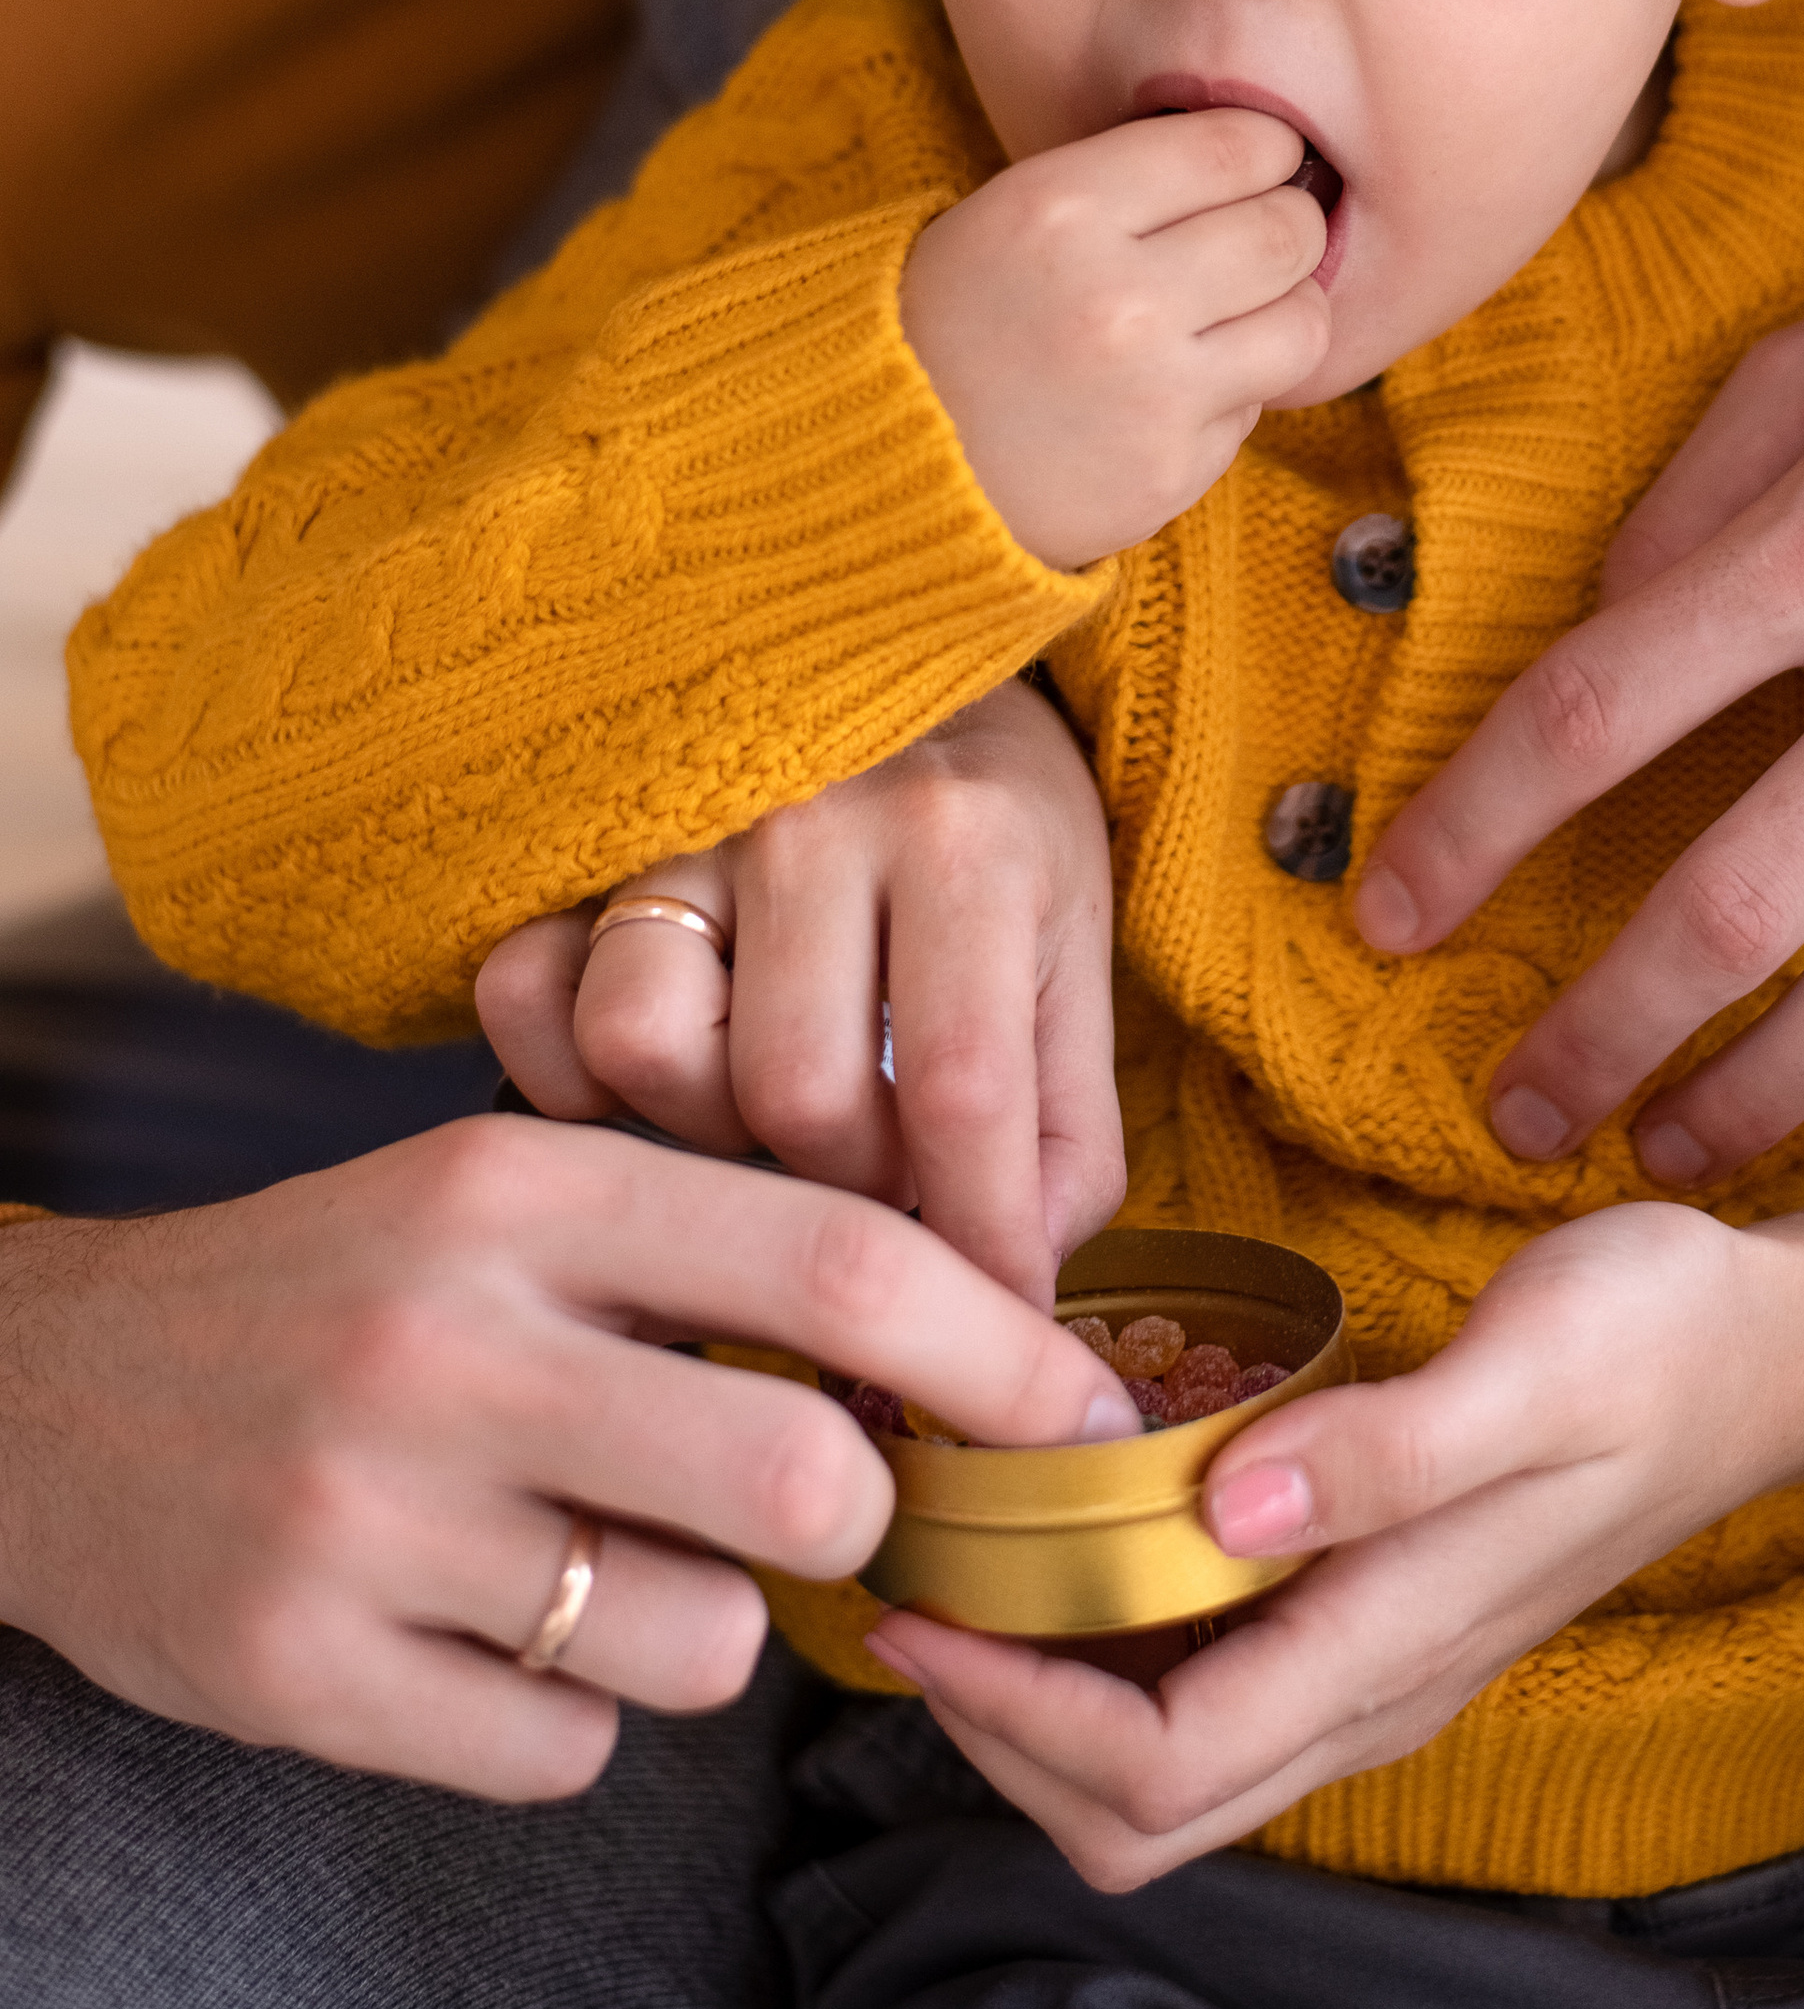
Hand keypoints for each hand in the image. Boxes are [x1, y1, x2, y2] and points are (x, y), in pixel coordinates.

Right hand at [0, 1118, 1136, 1798]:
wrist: (49, 1400)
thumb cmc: (344, 1285)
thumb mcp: (507, 1193)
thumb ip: (705, 1240)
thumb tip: (966, 1325)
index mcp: (522, 1194)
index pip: (835, 1265)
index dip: (999, 1350)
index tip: (1082, 1410)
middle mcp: (449, 1346)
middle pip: (803, 1479)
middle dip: (867, 1517)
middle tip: (839, 1506)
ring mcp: (369, 1521)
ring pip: (698, 1643)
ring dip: (703, 1626)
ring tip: (606, 1559)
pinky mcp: (300, 1675)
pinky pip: (560, 1753)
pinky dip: (566, 1717)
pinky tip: (493, 1633)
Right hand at [476, 675, 1118, 1300]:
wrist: (905, 671)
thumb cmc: (996, 844)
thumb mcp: (1073, 964)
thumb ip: (1065, 1134)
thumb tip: (1012, 1302)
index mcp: (967, 842)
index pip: (960, 1088)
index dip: (977, 1246)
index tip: (990, 1337)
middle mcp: (820, 814)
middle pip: (795, 1095)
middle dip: (842, 1189)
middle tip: (874, 1184)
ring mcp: (683, 820)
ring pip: (645, 1048)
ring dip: (706, 1130)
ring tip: (764, 1121)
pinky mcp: (579, 846)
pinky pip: (525, 995)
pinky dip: (570, 1075)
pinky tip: (649, 1092)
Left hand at [865, 1131, 1803, 1889]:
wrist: (1768, 1350)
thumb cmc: (1655, 1337)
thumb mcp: (1534, 1361)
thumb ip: (1386, 1450)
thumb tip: (1226, 1508)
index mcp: (1395, 1643)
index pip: (1158, 1768)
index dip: (1012, 1717)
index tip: (920, 1605)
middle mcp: (1373, 1688)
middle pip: (1139, 1814)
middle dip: (1000, 1735)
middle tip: (915, 1591)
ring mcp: (1376, 1665)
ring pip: (1167, 1772)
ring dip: (1045, 1700)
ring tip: (969, 1564)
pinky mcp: (1374, 1617)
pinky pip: (1210, 1693)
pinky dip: (1110, 1650)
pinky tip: (1077, 1535)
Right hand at [900, 109, 1328, 567]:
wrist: (889, 460)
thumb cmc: (962, 317)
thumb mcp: (1013, 211)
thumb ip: (1131, 181)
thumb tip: (1269, 155)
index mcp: (1065, 208)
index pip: (1237, 148)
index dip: (1268, 149)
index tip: (1262, 163)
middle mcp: (1117, 298)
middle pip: (1287, 231)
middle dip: (1287, 225)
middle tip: (1261, 237)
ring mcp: (1151, 393)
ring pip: (1303, 324)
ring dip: (1284, 312)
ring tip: (1239, 314)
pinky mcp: (1171, 470)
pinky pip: (1257, 406)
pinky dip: (1232, 393)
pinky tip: (1173, 388)